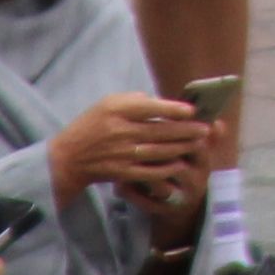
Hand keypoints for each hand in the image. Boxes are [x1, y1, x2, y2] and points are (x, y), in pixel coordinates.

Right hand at [49, 94, 210, 202]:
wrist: (70, 158)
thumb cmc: (91, 125)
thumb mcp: (107, 103)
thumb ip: (134, 101)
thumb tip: (161, 103)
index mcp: (116, 110)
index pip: (149, 108)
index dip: (172, 109)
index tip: (191, 110)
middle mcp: (120, 132)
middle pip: (159, 131)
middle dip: (186, 130)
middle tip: (205, 129)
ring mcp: (122, 154)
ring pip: (159, 151)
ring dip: (181, 148)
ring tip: (198, 143)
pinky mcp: (123, 173)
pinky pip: (150, 171)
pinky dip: (166, 168)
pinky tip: (180, 163)